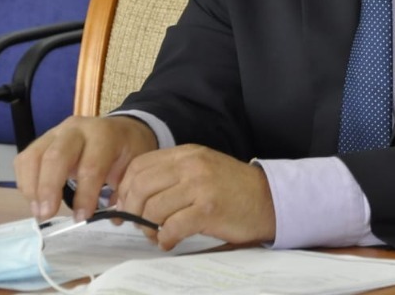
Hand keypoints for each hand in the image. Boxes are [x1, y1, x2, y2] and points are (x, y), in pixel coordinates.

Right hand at [15, 115, 157, 222]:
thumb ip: (124, 190)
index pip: (91, 166)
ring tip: (39, 211)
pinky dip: (26, 182)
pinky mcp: (42, 140)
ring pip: (34, 157)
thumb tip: (114, 219)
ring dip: (33, 188)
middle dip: (49, 188)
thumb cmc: (127, 150)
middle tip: (47, 215)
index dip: (85, 194)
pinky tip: (35, 200)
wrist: (121, 129)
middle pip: (56, 157)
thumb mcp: (134, 165)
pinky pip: (25, 160)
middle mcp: (77, 129)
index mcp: (105, 134)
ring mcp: (56, 132)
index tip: (82, 218)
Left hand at [115, 144, 275, 249]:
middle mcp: (193, 165)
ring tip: (158, 234)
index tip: (127, 206)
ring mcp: (201, 186)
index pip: (139, 166)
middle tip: (140, 224)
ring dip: (149, 228)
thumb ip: (172, 175)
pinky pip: (171, 227)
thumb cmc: (232, 189)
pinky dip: (165, 239)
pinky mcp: (209, 210)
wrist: (269, 199)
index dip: (125, 190)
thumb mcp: (201, 170)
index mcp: (188, 154)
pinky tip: (171, 241)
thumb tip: (132, 196)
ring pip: (153, 209)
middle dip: (133, 211)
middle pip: (140, 187)